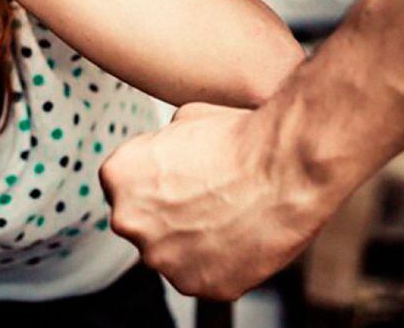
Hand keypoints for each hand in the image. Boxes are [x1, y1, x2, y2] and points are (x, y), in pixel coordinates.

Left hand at [100, 99, 340, 299]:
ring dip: (193, 241)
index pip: (126, 186)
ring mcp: (163, 259)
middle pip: (144, 223)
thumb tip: (167, 151)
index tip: (182, 179)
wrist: (285, 169)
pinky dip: (221, 263)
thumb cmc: (241, 140)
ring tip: (230, 216)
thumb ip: (161, 144)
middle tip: (207, 198)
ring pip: (172, 254)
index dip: (157, 182)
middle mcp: (129, 221)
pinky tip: (241, 237)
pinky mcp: (199, 285)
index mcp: (118, 176)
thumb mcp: (185, 117)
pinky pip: (204, 276)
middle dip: (170, 214)